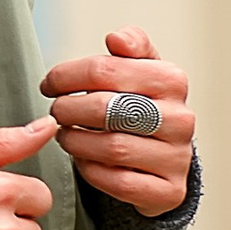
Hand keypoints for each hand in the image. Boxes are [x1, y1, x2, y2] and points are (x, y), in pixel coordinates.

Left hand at [43, 26, 195, 219]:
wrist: (167, 158)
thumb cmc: (144, 109)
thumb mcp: (143, 71)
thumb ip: (132, 47)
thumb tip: (117, 38)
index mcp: (172, 80)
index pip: (106, 69)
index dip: (66, 75)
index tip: (49, 84)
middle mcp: (180, 118)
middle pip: (106, 108)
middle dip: (68, 109)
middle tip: (56, 111)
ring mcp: (177, 157)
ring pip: (111, 147)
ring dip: (76, 141)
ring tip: (65, 135)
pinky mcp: (168, 191)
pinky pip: (117, 181)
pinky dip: (91, 170)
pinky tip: (83, 160)